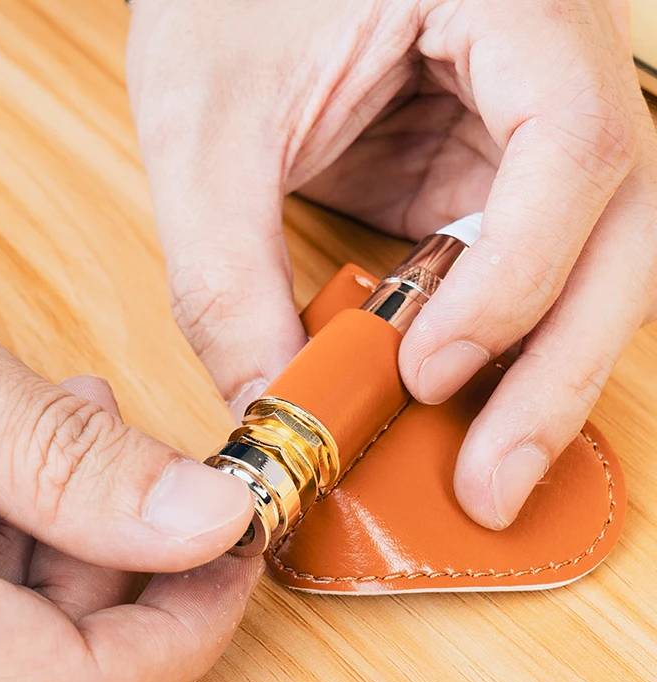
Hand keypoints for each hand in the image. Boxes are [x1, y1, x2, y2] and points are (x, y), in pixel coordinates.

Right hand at [0, 227, 256, 681]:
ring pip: (21, 620)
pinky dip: (10, 517)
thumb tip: (210, 521)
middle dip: (117, 545)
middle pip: (57, 656)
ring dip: (64, 520)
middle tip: (106, 429)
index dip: (184, 627)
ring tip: (35, 417)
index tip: (234, 541)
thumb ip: (59, 454)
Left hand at [128, 0, 656, 528]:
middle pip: (618, 228)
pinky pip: (522, 268)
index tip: (430, 374)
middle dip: (555, 365)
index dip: (516, 276)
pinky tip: (456, 404)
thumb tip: (270, 404)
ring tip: (485, 470)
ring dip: (536, 370)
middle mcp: (551, 60)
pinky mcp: (491, 173)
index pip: (573, 144)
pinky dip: (494, 342)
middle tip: (492, 481)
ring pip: (589, 262)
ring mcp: (527, 124)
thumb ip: (227, 275)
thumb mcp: (205, 129)